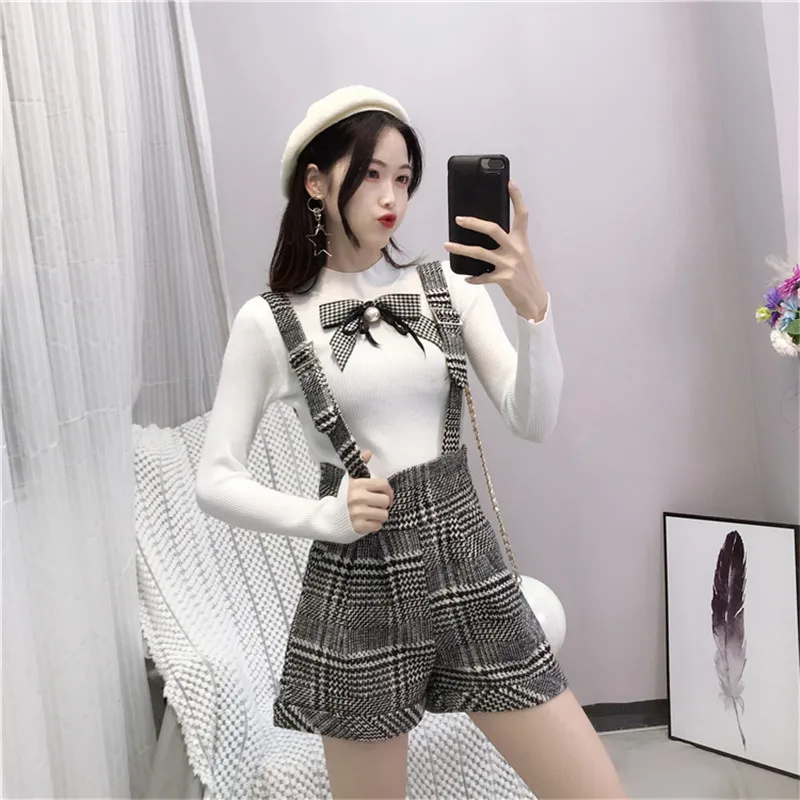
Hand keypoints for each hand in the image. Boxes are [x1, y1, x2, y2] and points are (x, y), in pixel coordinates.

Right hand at [347, 451, 393, 534]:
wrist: (329, 518)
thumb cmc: (344, 497)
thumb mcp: (351, 480)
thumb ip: (361, 465)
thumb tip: (369, 452)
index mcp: (357, 484)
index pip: (384, 485)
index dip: (389, 491)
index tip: (386, 495)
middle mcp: (357, 498)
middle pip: (386, 501)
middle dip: (384, 504)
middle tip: (377, 505)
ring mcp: (357, 513)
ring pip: (384, 514)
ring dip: (380, 515)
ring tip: (372, 513)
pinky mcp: (358, 526)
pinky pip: (378, 526)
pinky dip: (375, 525)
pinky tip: (368, 521)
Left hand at [444, 180, 548, 321]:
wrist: (534, 298)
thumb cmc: (524, 274)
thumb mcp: (521, 254)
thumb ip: (508, 243)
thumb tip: (485, 233)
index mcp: (521, 240)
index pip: (521, 214)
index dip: (516, 197)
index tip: (509, 182)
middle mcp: (516, 249)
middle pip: (493, 229)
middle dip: (474, 223)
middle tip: (459, 219)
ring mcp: (510, 264)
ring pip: (481, 253)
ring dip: (462, 249)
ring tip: (448, 245)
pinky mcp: (504, 279)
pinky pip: (483, 276)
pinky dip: (474, 278)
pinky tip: (467, 278)